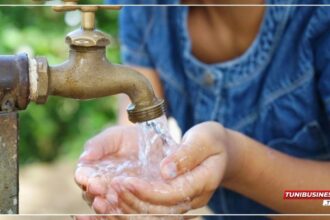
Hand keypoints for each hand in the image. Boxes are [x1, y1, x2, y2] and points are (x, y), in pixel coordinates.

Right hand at [75, 125, 140, 213]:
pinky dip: (121, 210)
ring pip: (105, 205)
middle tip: (101, 192)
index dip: (85, 179)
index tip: (92, 181)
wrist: (149, 142)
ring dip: (105, 206)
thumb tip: (85, 157)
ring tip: (109, 203)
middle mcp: (99, 185)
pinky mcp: (129, 201)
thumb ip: (99, 145)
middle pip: (91, 194)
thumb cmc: (127, 138)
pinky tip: (124, 209)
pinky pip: (122, 209)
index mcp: (91, 169)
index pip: (83, 176)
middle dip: (94, 194)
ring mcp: (114, 194)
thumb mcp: (114, 137)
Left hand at [109, 122, 230, 213]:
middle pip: (160, 209)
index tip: (126, 181)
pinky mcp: (174, 200)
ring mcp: (184, 201)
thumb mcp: (203, 139)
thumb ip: (186, 154)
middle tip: (111, 188)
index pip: (172, 193)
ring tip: (108, 196)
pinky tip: (116, 200)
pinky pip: (152, 209)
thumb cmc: (211, 140)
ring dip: (130, 207)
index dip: (148, 191)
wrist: (220, 150)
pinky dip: (133, 205)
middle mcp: (193, 197)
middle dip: (133, 201)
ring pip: (154, 214)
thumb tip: (165, 170)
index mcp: (203, 181)